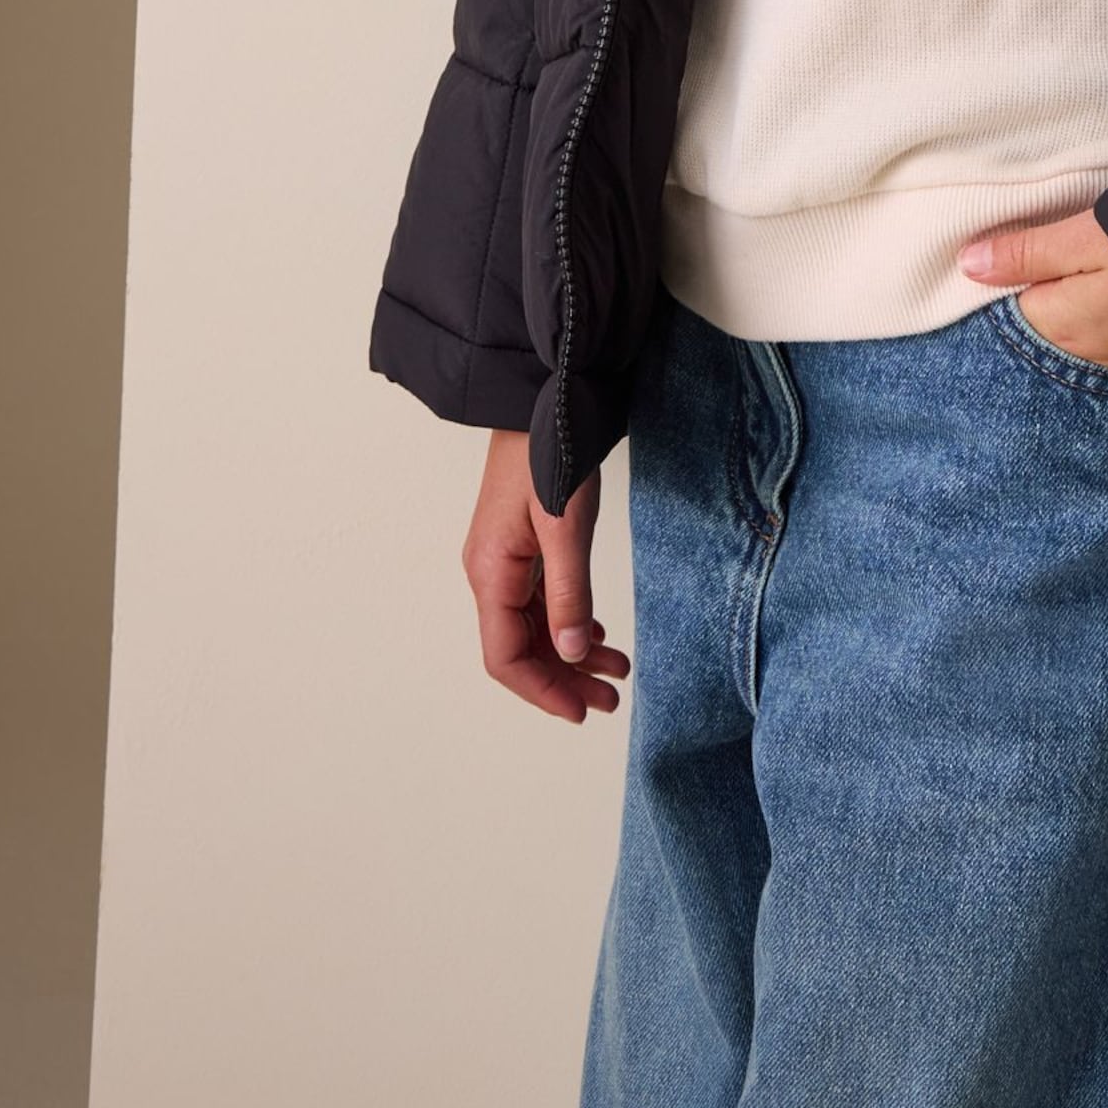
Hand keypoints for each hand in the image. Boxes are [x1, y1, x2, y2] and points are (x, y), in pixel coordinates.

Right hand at [462, 428, 631, 725]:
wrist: (544, 396)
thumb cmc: (550, 452)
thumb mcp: (566, 525)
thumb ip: (569, 592)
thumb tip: (570, 655)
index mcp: (491, 572)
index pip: (506, 656)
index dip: (542, 690)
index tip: (581, 711)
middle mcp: (491, 571)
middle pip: (522, 647)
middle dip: (564, 679)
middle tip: (610, 700)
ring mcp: (507, 558)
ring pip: (536, 625)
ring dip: (571, 652)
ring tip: (615, 671)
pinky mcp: (525, 543)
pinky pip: (542, 599)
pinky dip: (569, 620)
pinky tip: (595, 633)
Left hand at [956, 206, 1107, 379]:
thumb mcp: (1090, 240)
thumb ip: (1029, 250)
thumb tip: (966, 262)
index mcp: (1062, 323)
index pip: (1014, 299)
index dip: (1018, 265)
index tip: (1030, 236)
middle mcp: (1093, 354)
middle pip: (1056, 313)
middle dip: (1058, 282)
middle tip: (1077, 240)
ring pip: (1098, 325)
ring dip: (1099, 297)